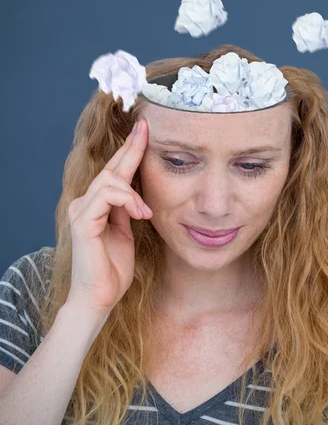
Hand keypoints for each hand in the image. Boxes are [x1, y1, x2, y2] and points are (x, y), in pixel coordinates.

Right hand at [65, 118, 151, 316]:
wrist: (99, 298)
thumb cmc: (113, 269)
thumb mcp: (126, 231)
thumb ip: (127, 209)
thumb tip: (137, 193)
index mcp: (98, 204)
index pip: (116, 170)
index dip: (130, 149)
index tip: (144, 128)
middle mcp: (86, 202)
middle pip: (111, 167)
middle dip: (132, 148)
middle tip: (146, 129)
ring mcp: (81, 210)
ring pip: (109, 179)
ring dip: (133, 192)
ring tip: (145, 213)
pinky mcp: (83, 221)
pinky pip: (106, 196)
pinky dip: (127, 200)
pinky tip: (139, 214)